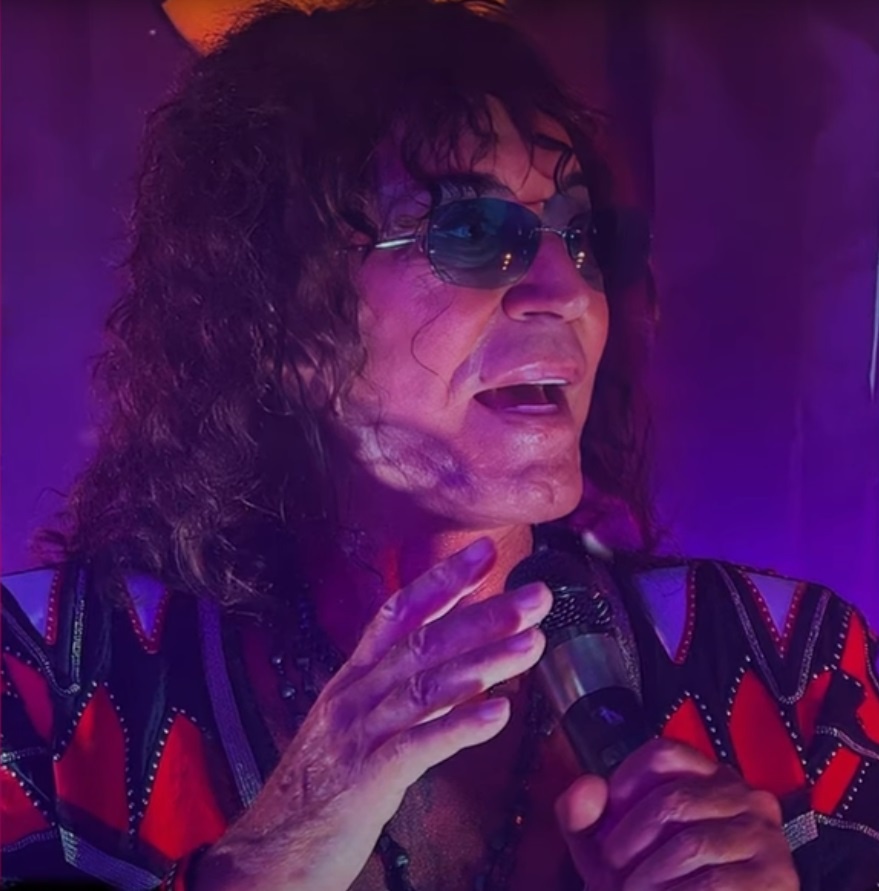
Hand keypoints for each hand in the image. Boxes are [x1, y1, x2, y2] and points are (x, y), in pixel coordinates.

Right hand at [194, 536, 551, 890]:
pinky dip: (460, 727)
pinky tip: (500, 714)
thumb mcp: (352, 724)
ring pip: (427, 686)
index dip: (443, 580)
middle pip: (423, 642)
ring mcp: (357, 735)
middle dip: (483, 614)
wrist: (268, 854)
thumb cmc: (319, 788)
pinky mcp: (365, 780)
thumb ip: (397, 691)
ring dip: (485, 662)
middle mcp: (354, 695)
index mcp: (352, 678)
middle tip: (536, 596)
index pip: (399, 613)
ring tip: (532, 644)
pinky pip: (417, 746)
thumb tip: (453, 663)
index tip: (485, 553)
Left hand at [555, 738, 798, 890]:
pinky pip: (715, 882)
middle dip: (630, 841)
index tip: (605, 821)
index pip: (664, 753)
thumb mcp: (608, 852)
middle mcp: (743, 796)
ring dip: (651, 876)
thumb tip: (587, 787)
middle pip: (673, 798)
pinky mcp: (776, 878)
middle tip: (610, 872)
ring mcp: (764, 836)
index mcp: (706, 777)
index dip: (626, 781)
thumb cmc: (653, 886)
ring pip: (693, 842)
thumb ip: (584, 817)